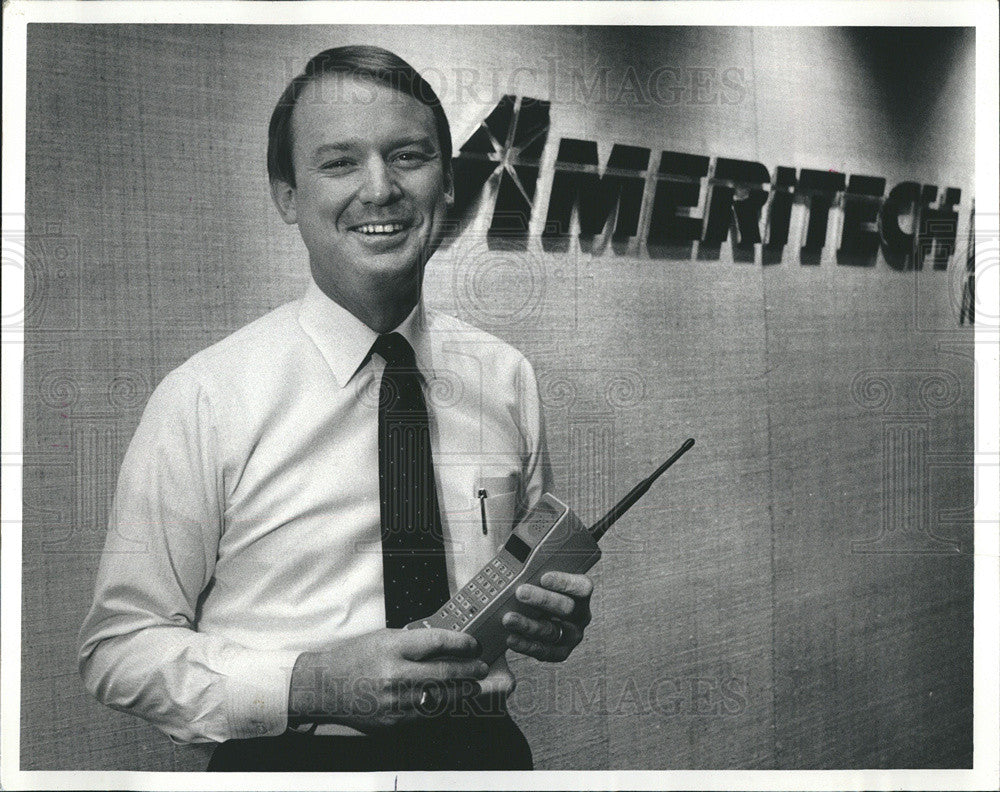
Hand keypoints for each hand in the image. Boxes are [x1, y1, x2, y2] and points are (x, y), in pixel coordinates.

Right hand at [288, 628, 488, 730]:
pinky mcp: (394, 721)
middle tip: (481, 667)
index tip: (473, 644)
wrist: (324, 686)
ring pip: (441, 697)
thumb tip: (447, 644)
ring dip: (463, 692)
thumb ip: (414, 642)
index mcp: (393, 647)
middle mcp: (396, 674)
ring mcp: (395, 701)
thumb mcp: (384, 638)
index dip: (461, 643)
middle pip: (445, 672)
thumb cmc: (354, 657)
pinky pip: (427, 714)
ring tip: (474, 685)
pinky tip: (453, 701)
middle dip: (469, 670)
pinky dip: (443, 706)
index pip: (438, 642)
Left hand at [502, 571, 592, 661]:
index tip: (543, 577)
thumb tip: (510, 550)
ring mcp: (571, 635)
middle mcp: (581, 614)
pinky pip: (544, 651)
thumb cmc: (539, 587)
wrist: (538, 613)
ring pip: (552, 631)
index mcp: (581, 592)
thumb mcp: (539, 573)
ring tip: (508, 618)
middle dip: (542, 600)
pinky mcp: (560, 652)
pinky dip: (526, 645)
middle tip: (520, 592)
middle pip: (566, 608)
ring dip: (528, 625)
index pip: (581, 587)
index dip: (564, 582)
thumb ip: (532, 564)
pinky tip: (511, 638)